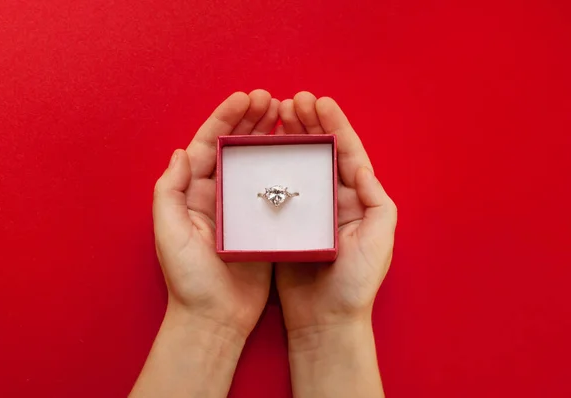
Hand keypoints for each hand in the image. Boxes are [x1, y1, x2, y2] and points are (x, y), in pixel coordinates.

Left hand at [153, 90, 278, 339]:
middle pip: (233, 148)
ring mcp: (241, 209)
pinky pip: (273, 189)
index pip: (207, 145)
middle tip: (271, 99)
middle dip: (250, 120)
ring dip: (268, 138)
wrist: (215, 318)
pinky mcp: (261, 224)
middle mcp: (217, 195)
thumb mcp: (169, 233)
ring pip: (255, 163)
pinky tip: (296, 153)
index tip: (245, 97)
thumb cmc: (189, 280)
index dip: (225, 118)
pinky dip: (282, 168)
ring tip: (286, 115)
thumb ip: (169, 192)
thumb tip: (180, 152)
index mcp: (193, 193)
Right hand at [275, 92, 396, 397]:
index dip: (334, 125)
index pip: (347, 153)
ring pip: (298, 165)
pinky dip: (272, 167)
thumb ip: (377, 200)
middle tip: (290, 102)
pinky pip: (279, 189)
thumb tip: (362, 165)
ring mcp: (308, 211)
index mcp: (358, 199)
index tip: (319, 101)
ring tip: (275, 115)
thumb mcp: (379, 238)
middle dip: (308, 124)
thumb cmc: (356, 283)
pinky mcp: (286, 224)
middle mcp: (333, 200)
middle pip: (321, 153)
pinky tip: (261, 150)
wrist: (325, 319)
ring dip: (289, 139)